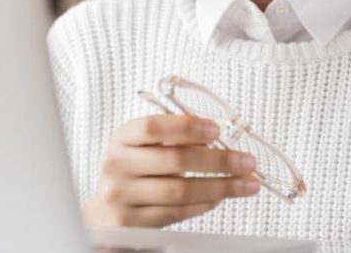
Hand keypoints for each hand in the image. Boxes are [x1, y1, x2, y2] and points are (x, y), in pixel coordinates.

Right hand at [82, 114, 260, 227]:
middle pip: (174, 160)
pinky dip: (204, 204)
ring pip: (180, 190)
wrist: (103, 213)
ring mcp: (122, 196)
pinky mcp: (131, 222)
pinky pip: (177, 212)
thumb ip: (172, 139)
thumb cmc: (131, 173)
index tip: (216, 129)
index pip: (154, 127)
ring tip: (246, 183)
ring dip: (220, 187)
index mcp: (122, 139)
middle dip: (218, 160)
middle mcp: (118, 165)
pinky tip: (220, 198)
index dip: (187, 127)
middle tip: (246, 161)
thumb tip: (215, 138)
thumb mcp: (142, 147)